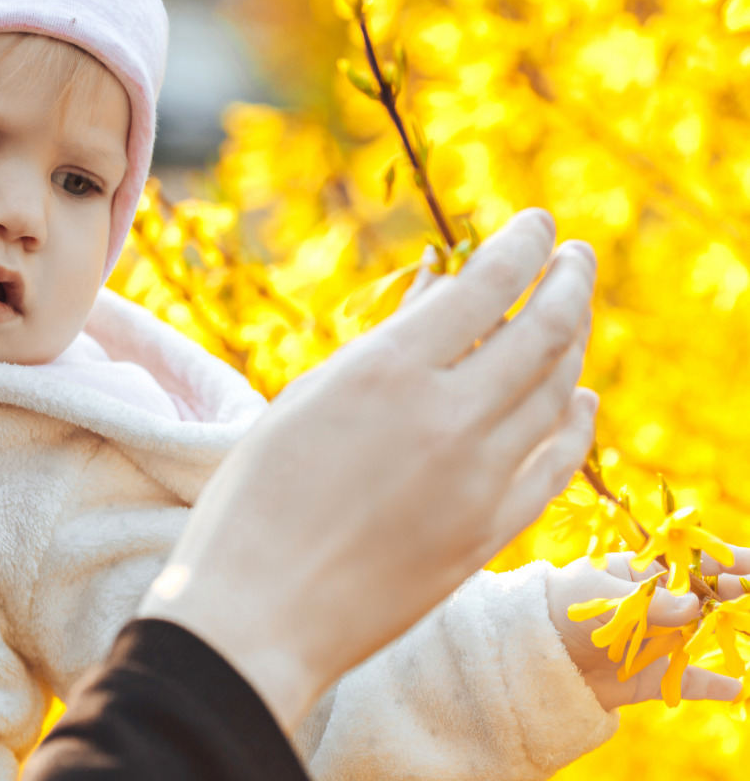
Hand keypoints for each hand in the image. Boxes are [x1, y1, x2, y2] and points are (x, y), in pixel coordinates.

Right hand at [139, 209, 597, 730]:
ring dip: (574, 345)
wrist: (261, 613)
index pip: (487, 284)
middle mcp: (446, 417)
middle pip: (543, 332)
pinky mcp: (492, 532)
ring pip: (558, 393)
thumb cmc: (258, 498)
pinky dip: (576, 423)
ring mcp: (479, 479)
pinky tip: (579, 399)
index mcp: (385, 370)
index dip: (525, 245)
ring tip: (573, 316)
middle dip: (568, 283)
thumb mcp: (310, 400)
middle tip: (576, 257)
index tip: (541, 225)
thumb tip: (443, 284)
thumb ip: (387, 344)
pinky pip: (557, 463)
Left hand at [549, 550, 749, 708]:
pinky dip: (713, 685)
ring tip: (749, 638)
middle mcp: (658, 607)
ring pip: (705, 639)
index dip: (727, 562)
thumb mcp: (602, 597)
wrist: (530, 652)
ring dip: (730, 637)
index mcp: (643, 574)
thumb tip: (695, 606)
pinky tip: (738, 687)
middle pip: (708, 601)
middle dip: (736, 599)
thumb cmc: (560, 606)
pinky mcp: (653, 675)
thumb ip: (649, 604)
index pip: (693, 564)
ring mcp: (658, 641)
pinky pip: (690, 681)